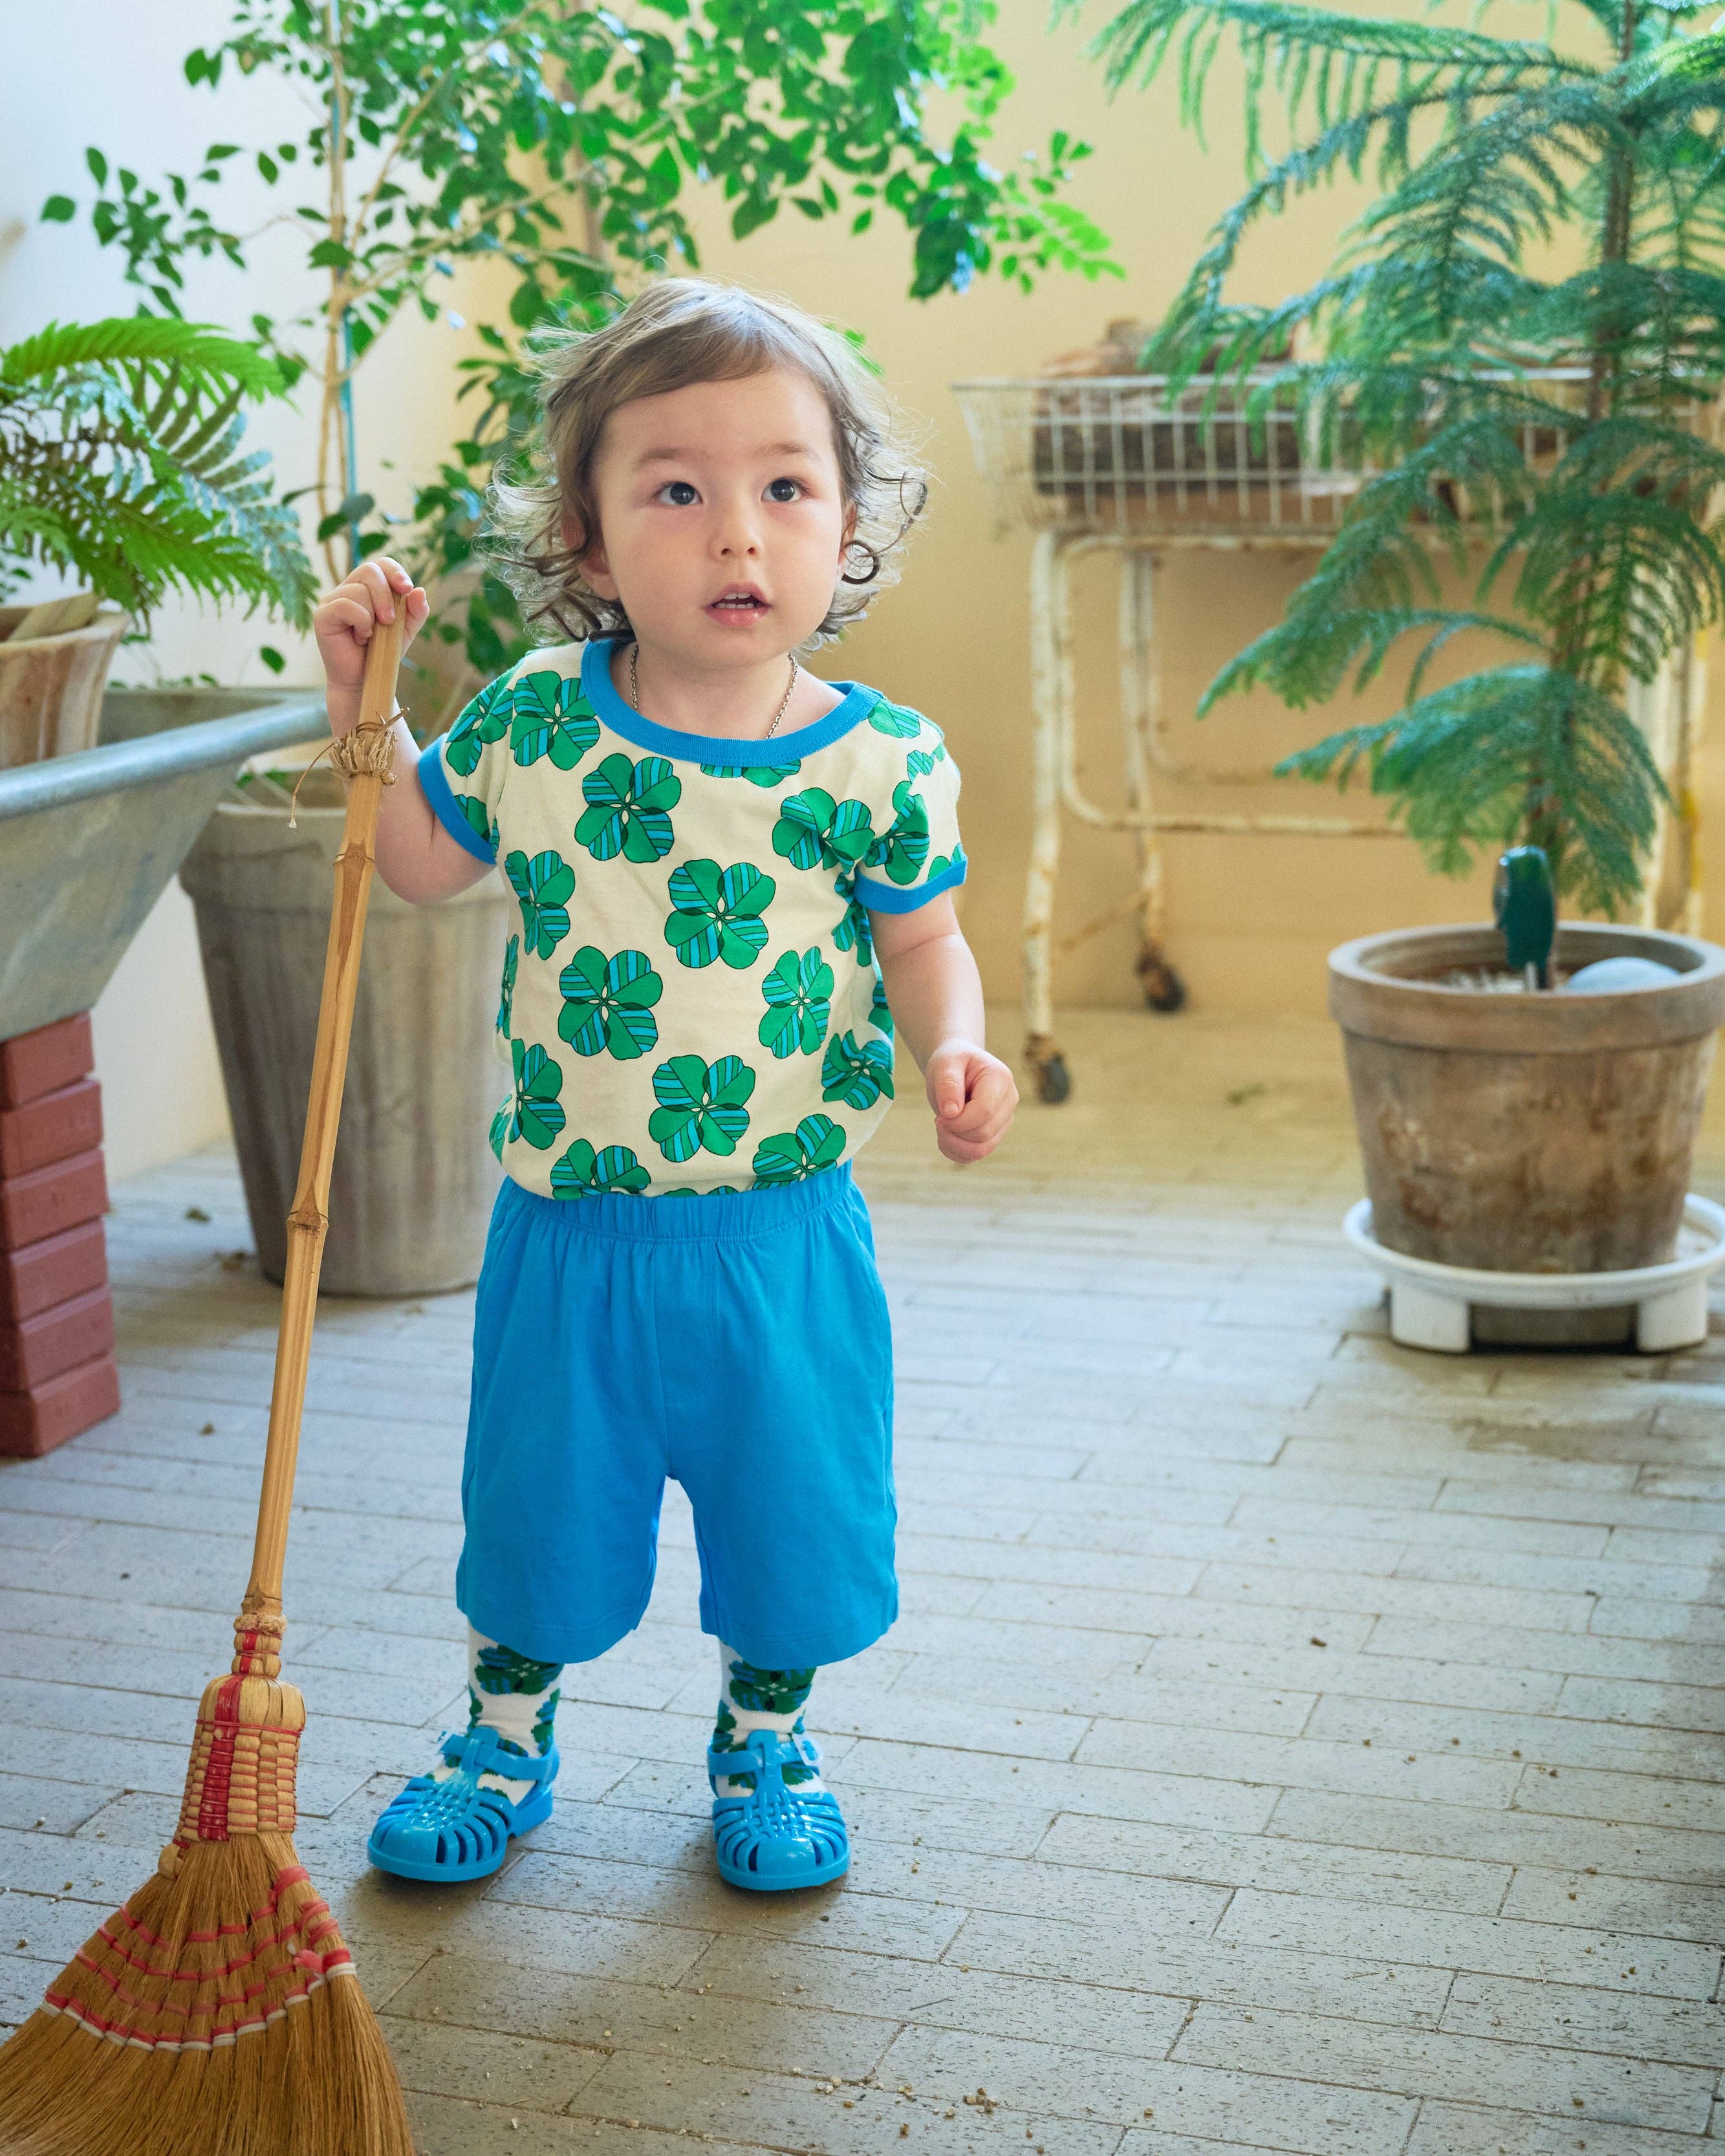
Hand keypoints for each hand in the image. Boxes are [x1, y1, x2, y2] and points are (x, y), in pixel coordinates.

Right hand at [313, 557, 429, 731]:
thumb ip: (415, 611)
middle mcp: (348, 588)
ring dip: (372, 616)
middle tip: (389, 621)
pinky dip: (360, 622)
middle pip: (369, 570)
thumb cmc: (382, 652)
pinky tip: (359, 637)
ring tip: (370, 636)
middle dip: (386, 595)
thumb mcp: (405, 630)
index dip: (395, 571)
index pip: (380, 564)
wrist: (365, 679)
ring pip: (358, 590)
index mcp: (368, 587)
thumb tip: (420, 591)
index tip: (407, 588)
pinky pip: (345, 605)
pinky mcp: (323, 614)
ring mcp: (332, 600)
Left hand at [925, 1040, 1017, 1165]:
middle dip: (954, 1132)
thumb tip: (951, 1113)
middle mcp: (1009, 1101)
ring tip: (941, 1127)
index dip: (959, 1121)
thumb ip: (948, 1084)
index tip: (940, 1116)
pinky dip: (955, 1152)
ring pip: (982, 1149)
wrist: (957, 1068)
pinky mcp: (993, 1135)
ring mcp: (1004, 1121)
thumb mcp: (945, 1063)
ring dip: (954, 1144)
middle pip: (983, 1133)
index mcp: (1001, 1079)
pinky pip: (975, 1155)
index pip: (985, 1111)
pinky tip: (945, 1137)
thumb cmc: (952, 1062)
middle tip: (938, 1119)